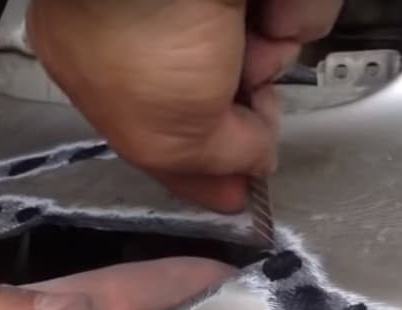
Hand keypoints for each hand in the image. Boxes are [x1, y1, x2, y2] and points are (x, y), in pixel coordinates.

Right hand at [27, 0, 341, 211]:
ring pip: (267, 49)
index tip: (239, 197)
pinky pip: (293, 10)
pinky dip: (292, 13)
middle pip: (226, 94)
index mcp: (108, 71)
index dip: (205, 172)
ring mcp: (204, 1)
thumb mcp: (166, 134)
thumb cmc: (140, 33)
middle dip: (245, 106)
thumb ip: (211, 164)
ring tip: (250, 37)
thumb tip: (253, 166)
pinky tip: (268, 7)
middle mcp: (158, 31)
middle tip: (248, 97)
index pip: (166, 136)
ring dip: (268, 54)